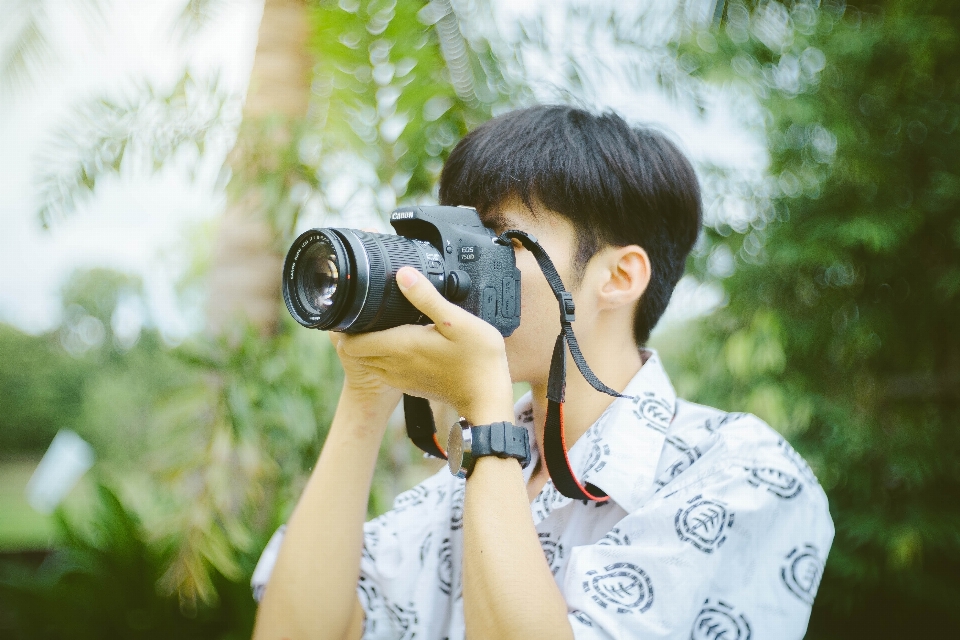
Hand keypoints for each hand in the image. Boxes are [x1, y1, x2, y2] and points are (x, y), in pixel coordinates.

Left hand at [339, 267, 514, 424]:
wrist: (487, 399)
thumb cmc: (477, 360)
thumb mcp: (456, 321)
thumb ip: (427, 297)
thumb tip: (403, 274)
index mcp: (400, 347)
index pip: (351, 343)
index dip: (345, 326)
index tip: (353, 308)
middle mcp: (394, 365)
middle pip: (355, 353)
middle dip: (353, 334)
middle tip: (364, 312)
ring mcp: (401, 379)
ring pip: (368, 363)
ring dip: (367, 347)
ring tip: (379, 325)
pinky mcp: (411, 386)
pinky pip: (384, 372)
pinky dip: (382, 358)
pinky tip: (399, 344)